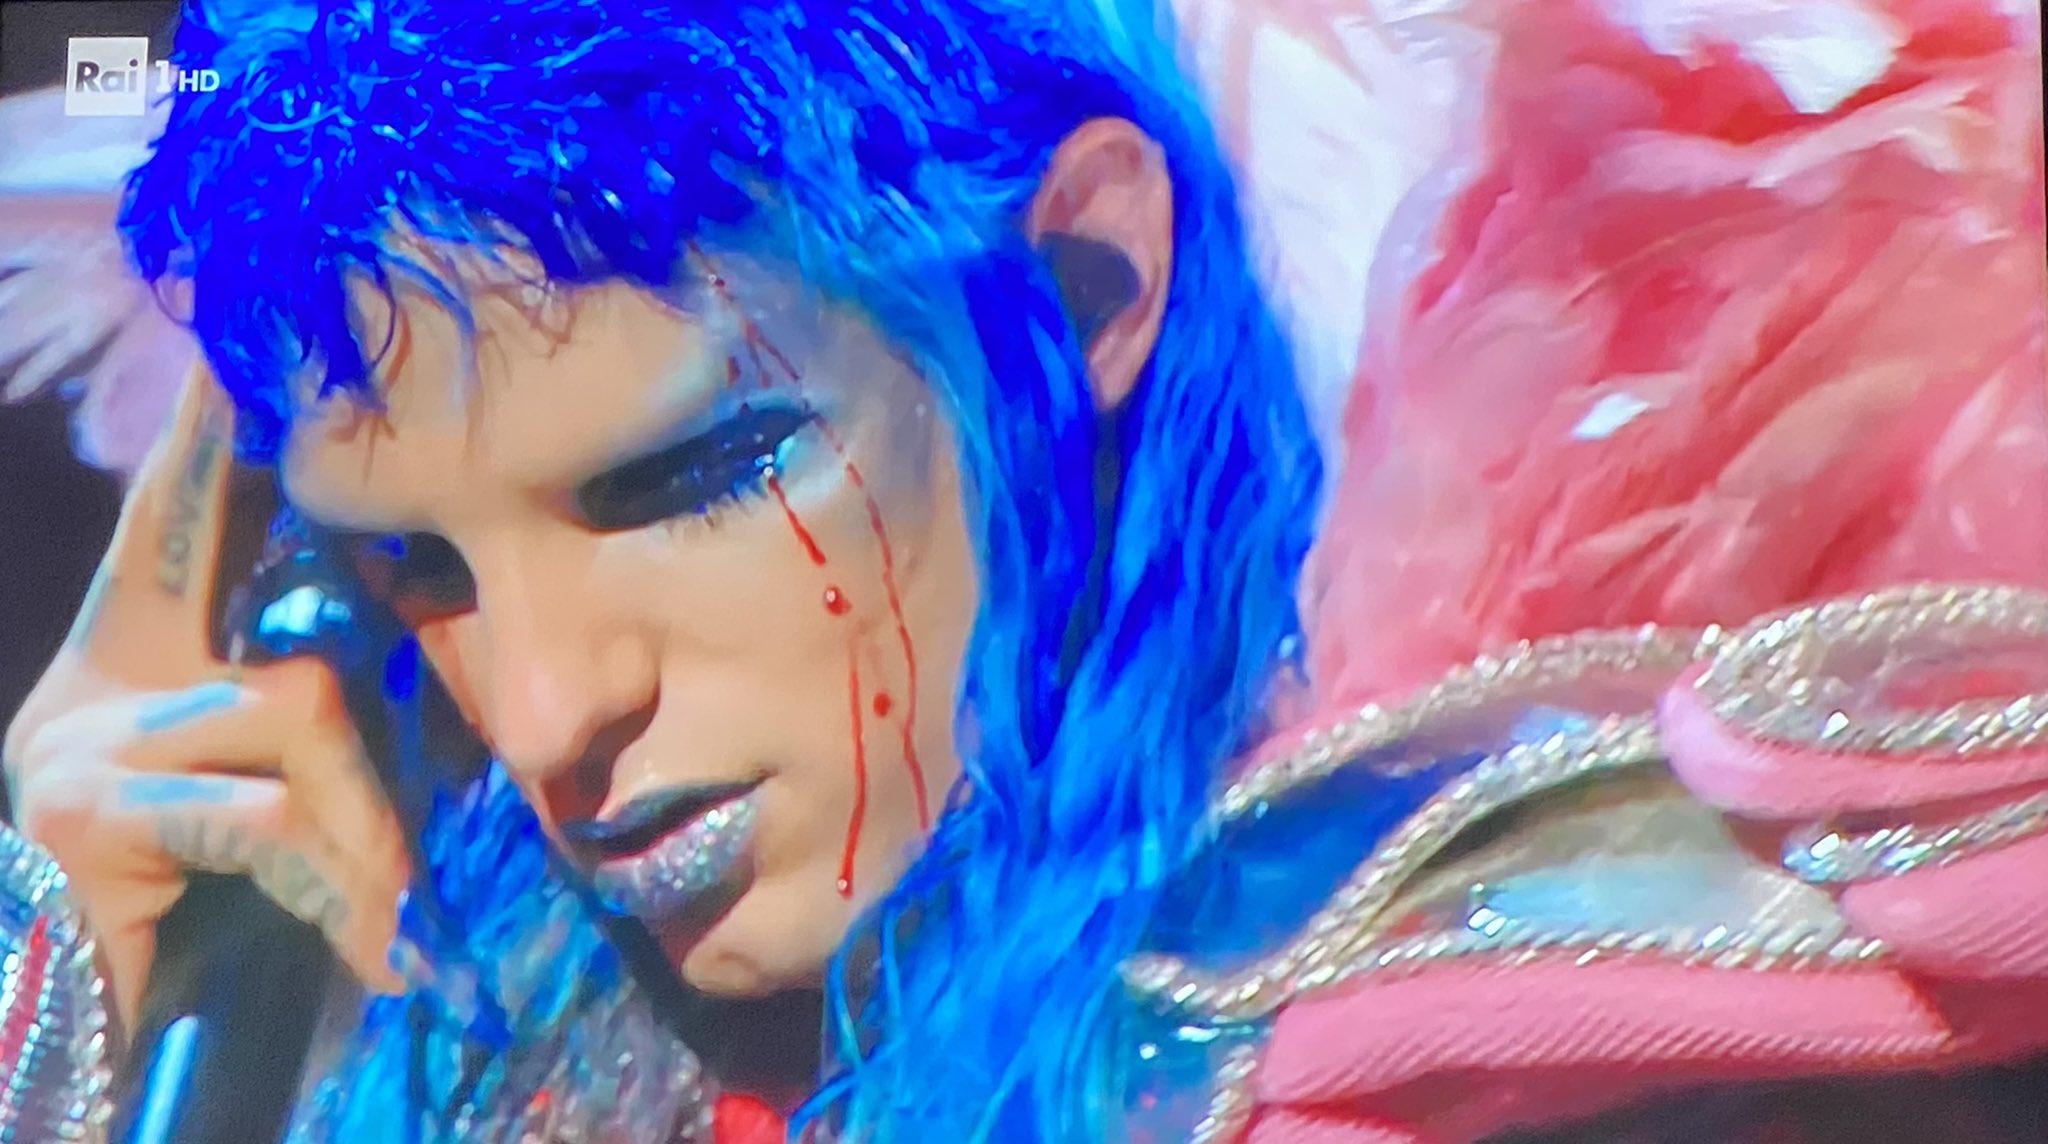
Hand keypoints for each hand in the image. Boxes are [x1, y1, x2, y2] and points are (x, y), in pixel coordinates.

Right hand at [2, 368, 407, 1035]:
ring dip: (370, 830)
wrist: (65, 1020)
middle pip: (296, 650)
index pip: (179, 519)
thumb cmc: (190, 910)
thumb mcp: (263, 800)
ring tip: (395, 920)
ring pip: (299, 714)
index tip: (245, 351)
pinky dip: (342, 879)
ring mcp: (76, 736)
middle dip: (375, 737)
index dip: (213, 437)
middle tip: (423, 844)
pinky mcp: (80, 807)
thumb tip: (417, 675)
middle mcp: (98, 677)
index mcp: (138, 657)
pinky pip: (265, 813)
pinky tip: (375, 949)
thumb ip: (307, 728)